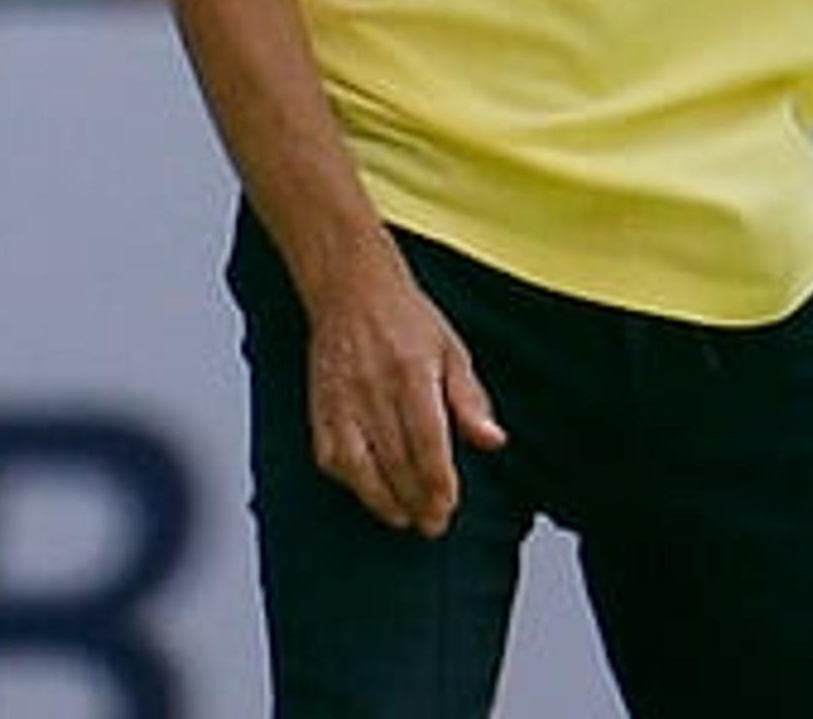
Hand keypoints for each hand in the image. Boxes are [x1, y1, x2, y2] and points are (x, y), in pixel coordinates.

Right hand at [305, 239, 506, 535]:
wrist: (350, 286)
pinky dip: (347, 478)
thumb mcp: (452, 351)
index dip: (438, 481)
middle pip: (396, 460)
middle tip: (432, 525)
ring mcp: (343, 398)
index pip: (426, 441)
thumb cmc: (405, 318)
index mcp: (412, 373)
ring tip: (403, 517)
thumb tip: (492, 440)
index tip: (448, 506)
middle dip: (416, 501)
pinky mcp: (320, 404)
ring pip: (359, 465)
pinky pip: (329, 453)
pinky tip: (366, 490)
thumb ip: (470, 400)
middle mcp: (374, 388)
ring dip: (382, 499)